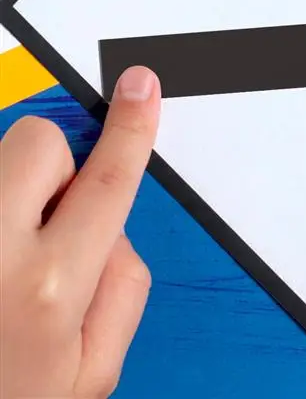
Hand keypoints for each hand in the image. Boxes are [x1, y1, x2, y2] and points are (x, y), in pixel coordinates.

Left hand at [0, 67, 159, 398]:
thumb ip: (125, 287)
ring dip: (13, 192)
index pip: (107, 179)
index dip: (131, 127)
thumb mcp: (90, 371)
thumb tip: (114, 229)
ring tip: (4, 256)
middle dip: (58, 165)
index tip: (139, 89)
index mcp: (47, 288)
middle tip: (51, 218)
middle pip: (38, 141)